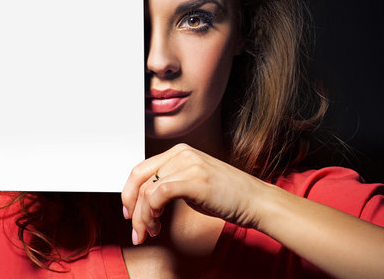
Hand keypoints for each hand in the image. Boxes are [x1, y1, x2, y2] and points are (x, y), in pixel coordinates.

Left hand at [121, 143, 270, 244]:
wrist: (255, 200)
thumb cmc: (226, 195)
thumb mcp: (192, 181)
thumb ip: (170, 182)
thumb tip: (144, 199)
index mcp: (179, 151)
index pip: (140, 169)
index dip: (128, 192)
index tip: (129, 212)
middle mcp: (181, 154)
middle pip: (139, 178)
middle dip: (131, 207)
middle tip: (136, 230)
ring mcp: (188, 165)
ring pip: (146, 191)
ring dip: (143, 217)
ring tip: (151, 231)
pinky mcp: (194, 180)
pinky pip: (158, 194)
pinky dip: (151, 212)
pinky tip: (159, 223)